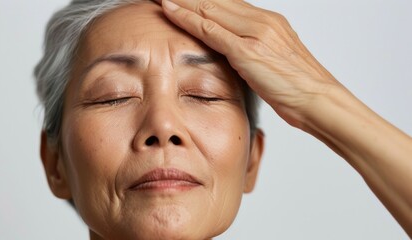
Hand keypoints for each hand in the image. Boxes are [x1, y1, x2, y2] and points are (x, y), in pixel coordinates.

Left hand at [156, 0, 344, 127]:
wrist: (319, 99)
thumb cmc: (299, 86)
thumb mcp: (276, 61)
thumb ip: (257, 50)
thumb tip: (239, 51)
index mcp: (269, 22)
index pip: (228, 3)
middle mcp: (262, 21)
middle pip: (216, 0)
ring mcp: (254, 33)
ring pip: (210, 8)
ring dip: (182, 0)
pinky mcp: (247, 50)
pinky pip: (211, 30)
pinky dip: (187, 19)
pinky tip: (170, 10)